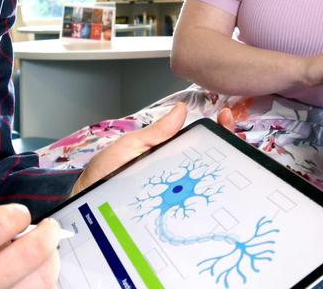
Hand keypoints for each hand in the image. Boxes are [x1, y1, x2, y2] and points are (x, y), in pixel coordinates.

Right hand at [0, 179, 61, 287]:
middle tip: (45, 228)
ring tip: (41, 248)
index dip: (15, 215)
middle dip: (44, 233)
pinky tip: (38, 269)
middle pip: (28, 253)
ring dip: (49, 254)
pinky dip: (49, 272)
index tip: (19, 215)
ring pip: (43, 272)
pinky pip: (46, 287)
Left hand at [70, 103, 235, 196]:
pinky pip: (197, 206)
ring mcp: (177, 194)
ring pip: (208, 182)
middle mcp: (176, 173)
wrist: (88, 206)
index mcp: (168, 154)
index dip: (216, 127)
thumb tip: (181, 109)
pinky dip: (211, 198)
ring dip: (224, 169)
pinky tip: (220, 189)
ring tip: (234, 153)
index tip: (226, 116)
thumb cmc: (105, 176)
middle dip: (227, 145)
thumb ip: (156, 133)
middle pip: (209, 160)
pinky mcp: (174, 214)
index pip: (199, 140)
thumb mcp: (130, 147)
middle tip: (232, 131)